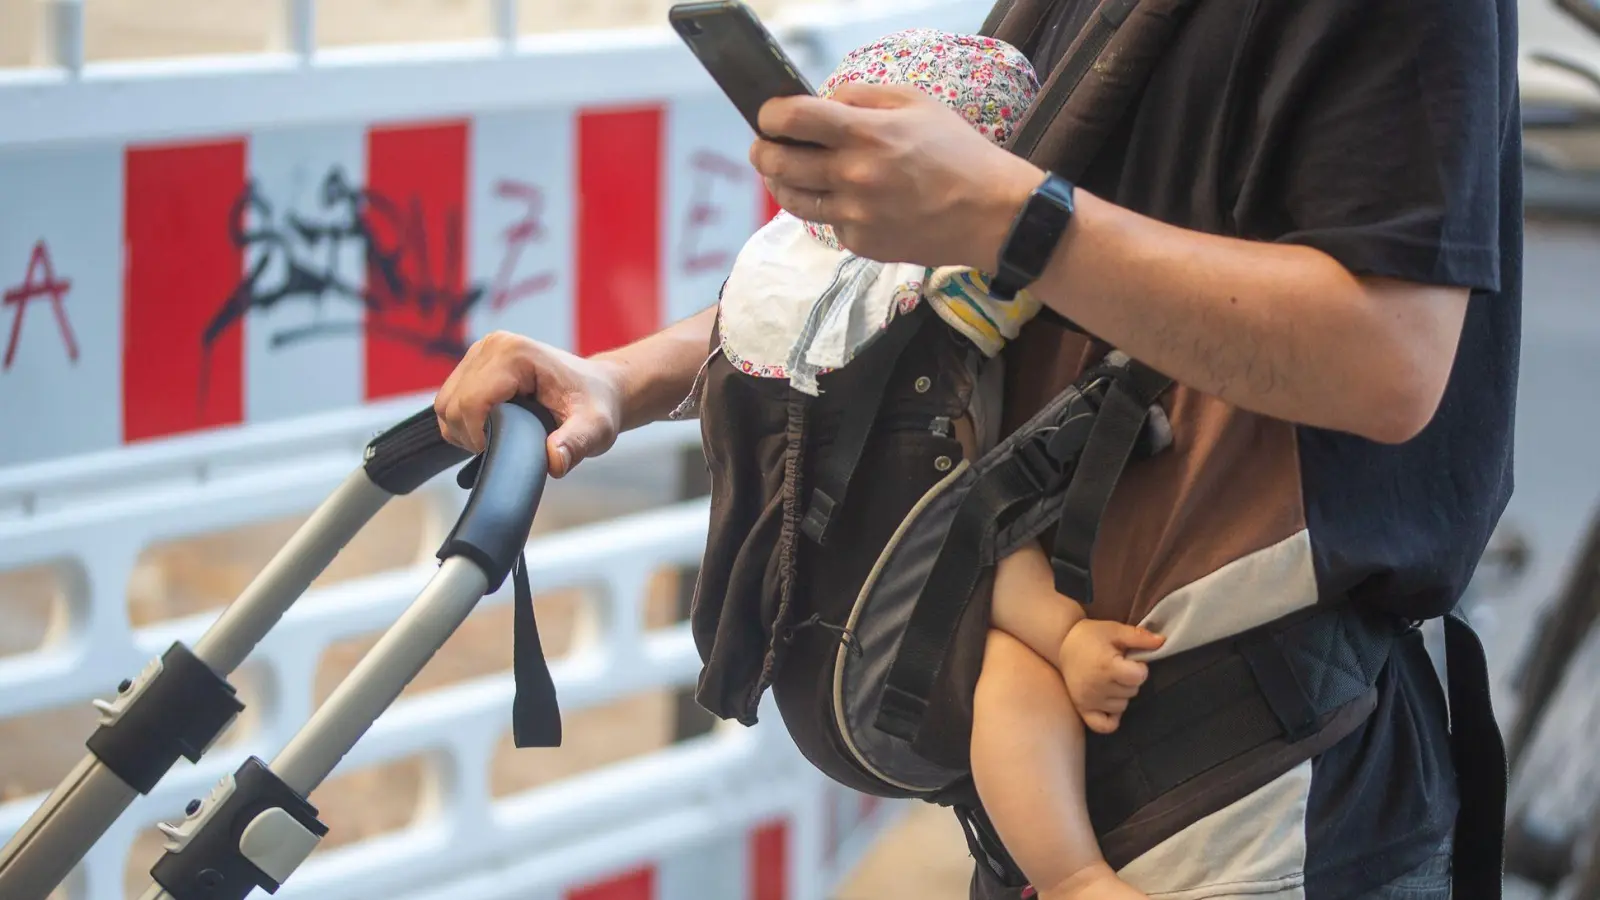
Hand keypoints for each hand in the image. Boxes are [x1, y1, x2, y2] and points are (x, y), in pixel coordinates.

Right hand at [434, 331, 623, 477]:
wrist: (597, 389)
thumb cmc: (595, 405)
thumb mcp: (595, 428)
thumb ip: (575, 444)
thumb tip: (553, 462)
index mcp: (515, 354)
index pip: (472, 402)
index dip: (480, 436)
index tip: (502, 450)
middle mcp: (492, 346)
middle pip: (452, 404)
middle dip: (471, 436)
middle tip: (503, 447)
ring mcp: (480, 352)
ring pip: (445, 404)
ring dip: (464, 431)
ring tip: (498, 439)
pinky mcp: (473, 364)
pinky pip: (448, 401)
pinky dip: (463, 423)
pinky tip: (491, 428)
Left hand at [749, 83, 1044, 270]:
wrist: (989, 213)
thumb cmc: (957, 152)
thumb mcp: (916, 103)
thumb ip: (862, 96)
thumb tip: (823, 102)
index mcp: (864, 134)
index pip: (791, 120)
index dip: (770, 116)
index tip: (769, 117)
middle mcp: (851, 176)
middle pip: (778, 164)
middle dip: (763, 151)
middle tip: (764, 147)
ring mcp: (853, 215)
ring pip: (793, 200)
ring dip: (781, 183)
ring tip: (786, 173)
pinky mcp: (860, 243)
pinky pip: (829, 223)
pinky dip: (830, 209)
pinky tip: (846, 199)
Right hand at [1059, 621, 1165, 734]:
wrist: (1063, 643)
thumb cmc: (1092, 635)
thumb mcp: (1116, 630)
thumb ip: (1139, 637)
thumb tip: (1162, 642)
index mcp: (1106, 666)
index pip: (1139, 677)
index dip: (1140, 668)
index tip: (1130, 660)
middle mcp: (1097, 687)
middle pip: (1132, 691)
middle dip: (1130, 680)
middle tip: (1117, 667)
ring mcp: (1088, 700)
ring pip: (1122, 706)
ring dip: (1121, 694)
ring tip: (1110, 679)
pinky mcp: (1082, 708)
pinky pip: (1103, 725)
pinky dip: (1111, 718)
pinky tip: (1110, 703)